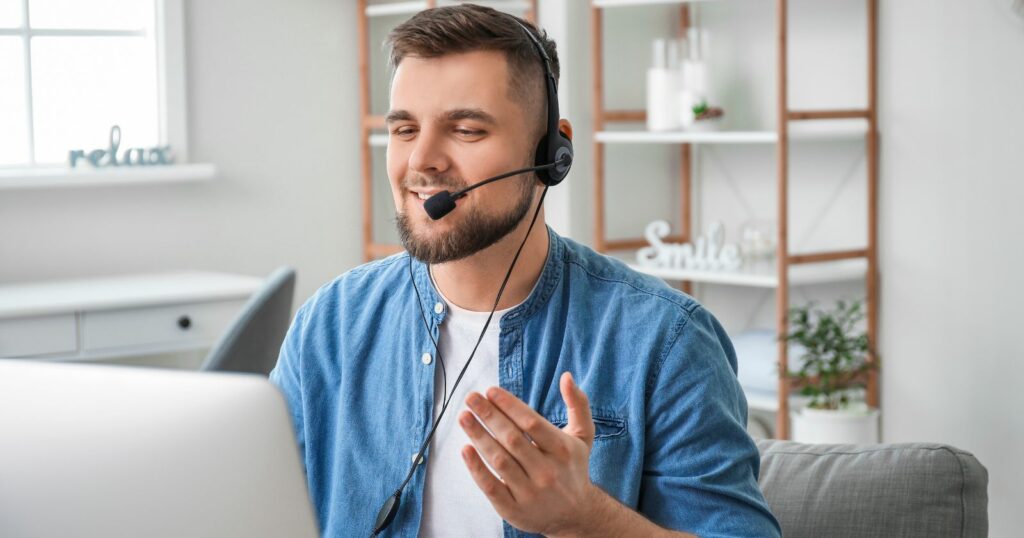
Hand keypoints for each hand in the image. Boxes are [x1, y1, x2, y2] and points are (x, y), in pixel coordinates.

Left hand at [458, 372, 597, 536]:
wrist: (576, 515)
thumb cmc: (573, 468)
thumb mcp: (583, 436)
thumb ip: (578, 404)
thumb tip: (566, 376)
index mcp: (562, 450)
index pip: (531, 423)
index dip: (509, 405)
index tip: (490, 391)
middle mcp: (547, 471)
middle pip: (511, 439)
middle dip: (488, 415)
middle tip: (471, 398)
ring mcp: (530, 492)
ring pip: (499, 460)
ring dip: (478, 436)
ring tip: (464, 417)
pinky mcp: (514, 510)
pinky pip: (491, 487)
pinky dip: (476, 468)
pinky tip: (465, 449)